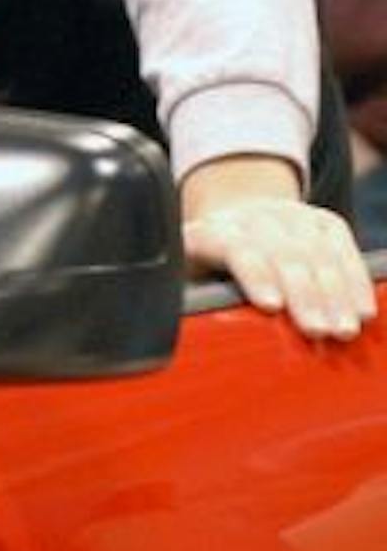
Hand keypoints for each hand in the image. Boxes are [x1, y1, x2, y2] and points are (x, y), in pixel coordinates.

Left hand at [182, 156, 375, 340]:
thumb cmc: (208, 270)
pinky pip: (344, 250)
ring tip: (345, 329)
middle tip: (318, 331)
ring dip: (335, 294)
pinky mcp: (323, 221)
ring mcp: (290, 215)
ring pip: (318, 252)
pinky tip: (362, 309)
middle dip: (304, 294)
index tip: (272, 306)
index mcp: (210, 232)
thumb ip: (196, 303)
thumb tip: (206, 334)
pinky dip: (355, 281)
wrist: (236, 225)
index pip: (234, 248)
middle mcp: (251, 218)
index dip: (255, 275)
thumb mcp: (188, 283)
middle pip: (283, 253)